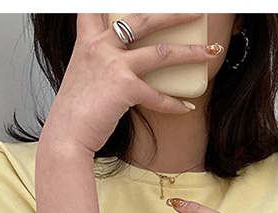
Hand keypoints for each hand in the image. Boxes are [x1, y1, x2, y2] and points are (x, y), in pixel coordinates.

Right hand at [40, 14, 223, 154]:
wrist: (66, 134)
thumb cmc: (75, 111)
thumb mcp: (83, 75)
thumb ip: (100, 61)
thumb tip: (124, 65)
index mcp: (88, 40)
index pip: (98, 7)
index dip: (115, 0)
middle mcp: (100, 46)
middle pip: (143, 19)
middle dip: (174, 13)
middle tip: (195, 12)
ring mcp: (113, 65)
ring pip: (160, 52)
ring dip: (191, 53)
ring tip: (211, 52)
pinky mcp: (124, 88)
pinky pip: (158, 96)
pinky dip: (175, 104)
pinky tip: (188, 107)